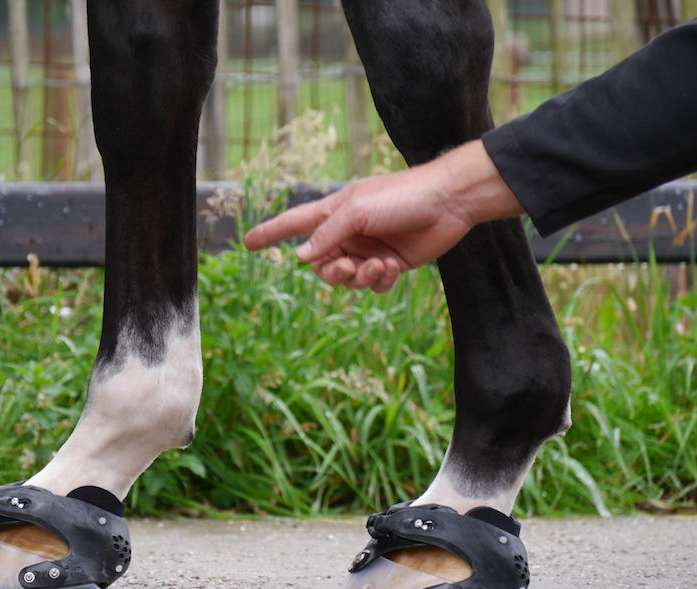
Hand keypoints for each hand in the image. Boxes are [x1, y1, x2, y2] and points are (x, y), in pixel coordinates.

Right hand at [244, 140, 523, 291]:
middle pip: (320, 265)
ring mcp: (369, 250)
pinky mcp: (391, 265)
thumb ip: (327, 235)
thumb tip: (301, 258)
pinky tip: (394, 267)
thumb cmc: (401, 195)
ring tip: (381, 266)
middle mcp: (348, 233)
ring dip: (360, 278)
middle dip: (332, 271)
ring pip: (347, 280)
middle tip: (348, 266)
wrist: (449, 202)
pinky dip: (380, 281)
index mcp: (334, 212)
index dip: (270, 233)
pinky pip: (373, 285)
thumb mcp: (357, 211)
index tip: (248, 243)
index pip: (293, 224)